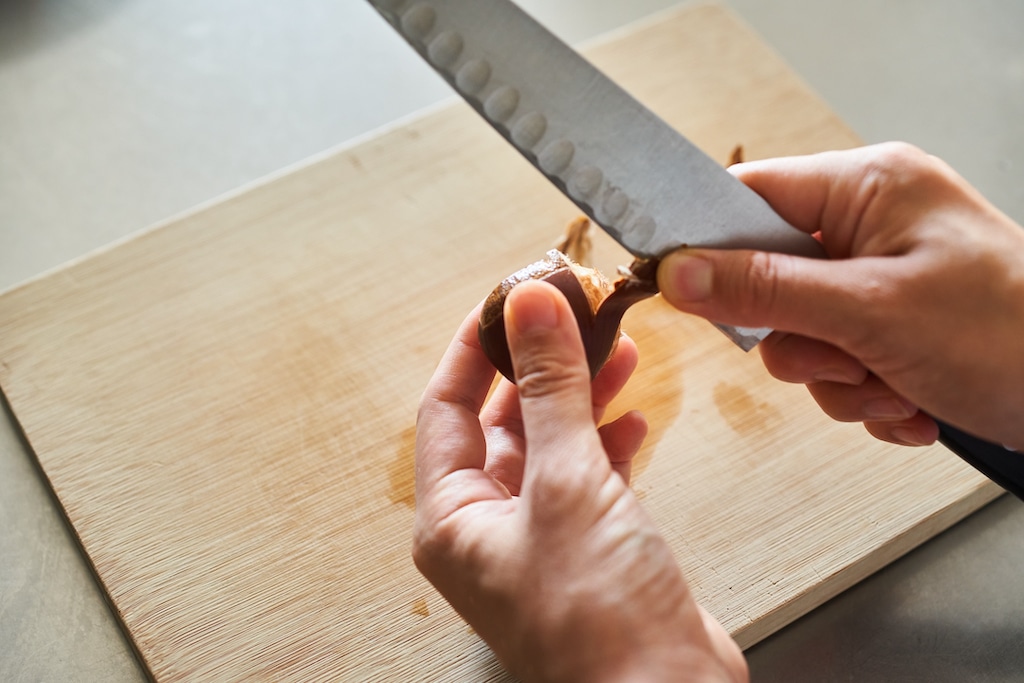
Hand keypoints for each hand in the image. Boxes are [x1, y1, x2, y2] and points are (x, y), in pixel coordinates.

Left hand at [414, 281, 746, 681]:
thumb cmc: (599, 623)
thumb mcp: (567, 483)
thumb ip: (549, 388)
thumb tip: (531, 306)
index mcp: (452, 519)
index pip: (445, 408)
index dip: (473, 347)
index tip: (508, 297)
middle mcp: (486, 528)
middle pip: (502, 420)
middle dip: (538, 364)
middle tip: (570, 311)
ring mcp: (539, 538)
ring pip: (551, 443)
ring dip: (580, 394)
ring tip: (616, 346)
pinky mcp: (589, 547)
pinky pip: (587, 476)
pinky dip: (608, 441)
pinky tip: (633, 417)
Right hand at [657, 142, 1023, 449]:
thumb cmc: (1011, 331)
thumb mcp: (871, 309)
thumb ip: (766, 289)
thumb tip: (680, 272)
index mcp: (867, 189)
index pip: (749, 196)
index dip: (707, 241)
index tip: (679, 284)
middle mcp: (870, 228)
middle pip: (766, 280)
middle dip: (802, 339)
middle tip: (846, 355)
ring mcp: (880, 281)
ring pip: (799, 336)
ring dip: (839, 379)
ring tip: (894, 382)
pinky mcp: (891, 329)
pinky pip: (836, 366)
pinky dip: (867, 397)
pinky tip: (913, 400)